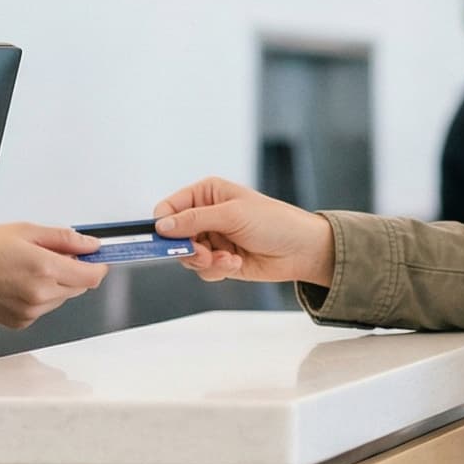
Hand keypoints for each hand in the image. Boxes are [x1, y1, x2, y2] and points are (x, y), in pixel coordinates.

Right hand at [0, 223, 109, 329]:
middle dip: (74, 271)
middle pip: (79, 287)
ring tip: (29, 269)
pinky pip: (44, 309)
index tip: (97, 258)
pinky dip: (40, 297)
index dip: (98, 265)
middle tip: (52, 256)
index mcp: (45, 269)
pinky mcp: (21, 322)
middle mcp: (41, 294)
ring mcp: (31, 311)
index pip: (93, 275)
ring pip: (62, 298)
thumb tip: (90, 244)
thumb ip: (64, 239)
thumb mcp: (27, 231)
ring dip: (56, 285)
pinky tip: (20, 283)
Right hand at [152, 177, 337, 285]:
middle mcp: (206, 215)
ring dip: (205, 262)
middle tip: (202, 254)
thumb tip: (162, 226)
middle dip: (187, 249)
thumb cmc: (274, 222)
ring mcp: (212, 238)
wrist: (301, 250)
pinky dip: (216, 270)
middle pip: (174, 237)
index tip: (166, 241)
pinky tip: (236, 263)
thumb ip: (194, 220)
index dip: (164, 225)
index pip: (169, 208)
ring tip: (227, 259)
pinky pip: (203, 270)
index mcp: (206, 193)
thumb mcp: (232, 215)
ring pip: (187, 257)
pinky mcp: (220, 259)